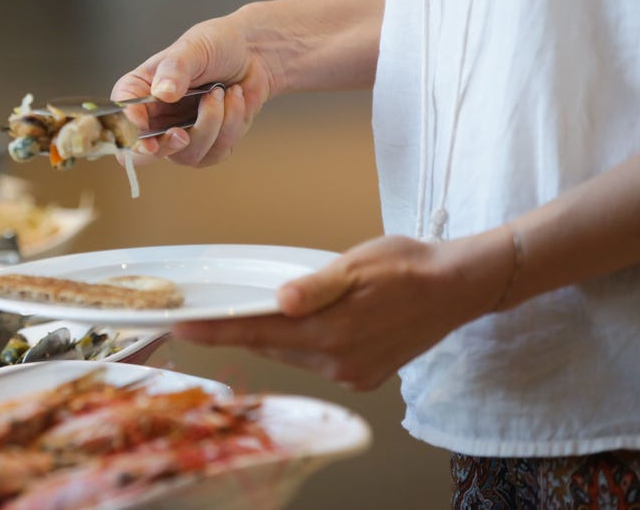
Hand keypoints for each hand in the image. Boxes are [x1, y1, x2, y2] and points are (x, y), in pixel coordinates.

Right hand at [111, 10, 278, 166]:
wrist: (254, 53)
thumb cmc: (217, 44)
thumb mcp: (193, 48)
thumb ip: (175, 69)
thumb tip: (163, 92)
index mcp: (140, 92)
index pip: (120, 117)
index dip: (126, 128)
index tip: (142, 126)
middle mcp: (156, 118)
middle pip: (143, 154)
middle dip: (165, 147)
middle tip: (182, 133)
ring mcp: (181, 134)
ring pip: (187, 154)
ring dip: (211, 123)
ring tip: (222, 92)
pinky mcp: (209, 145)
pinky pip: (216, 151)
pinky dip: (230, 124)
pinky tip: (235, 99)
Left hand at [173, 231, 514, 389]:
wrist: (458, 288)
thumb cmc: (408, 267)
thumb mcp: (359, 263)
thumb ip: (317, 286)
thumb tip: (281, 301)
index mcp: (332, 331)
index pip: (257, 331)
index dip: (216, 330)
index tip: (181, 329)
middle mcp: (338, 361)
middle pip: (271, 345)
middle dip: (241, 329)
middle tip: (214, 312)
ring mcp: (352, 373)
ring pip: (292, 354)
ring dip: (275, 335)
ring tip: (268, 309)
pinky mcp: (364, 376)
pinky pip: (317, 360)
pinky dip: (304, 343)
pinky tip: (310, 322)